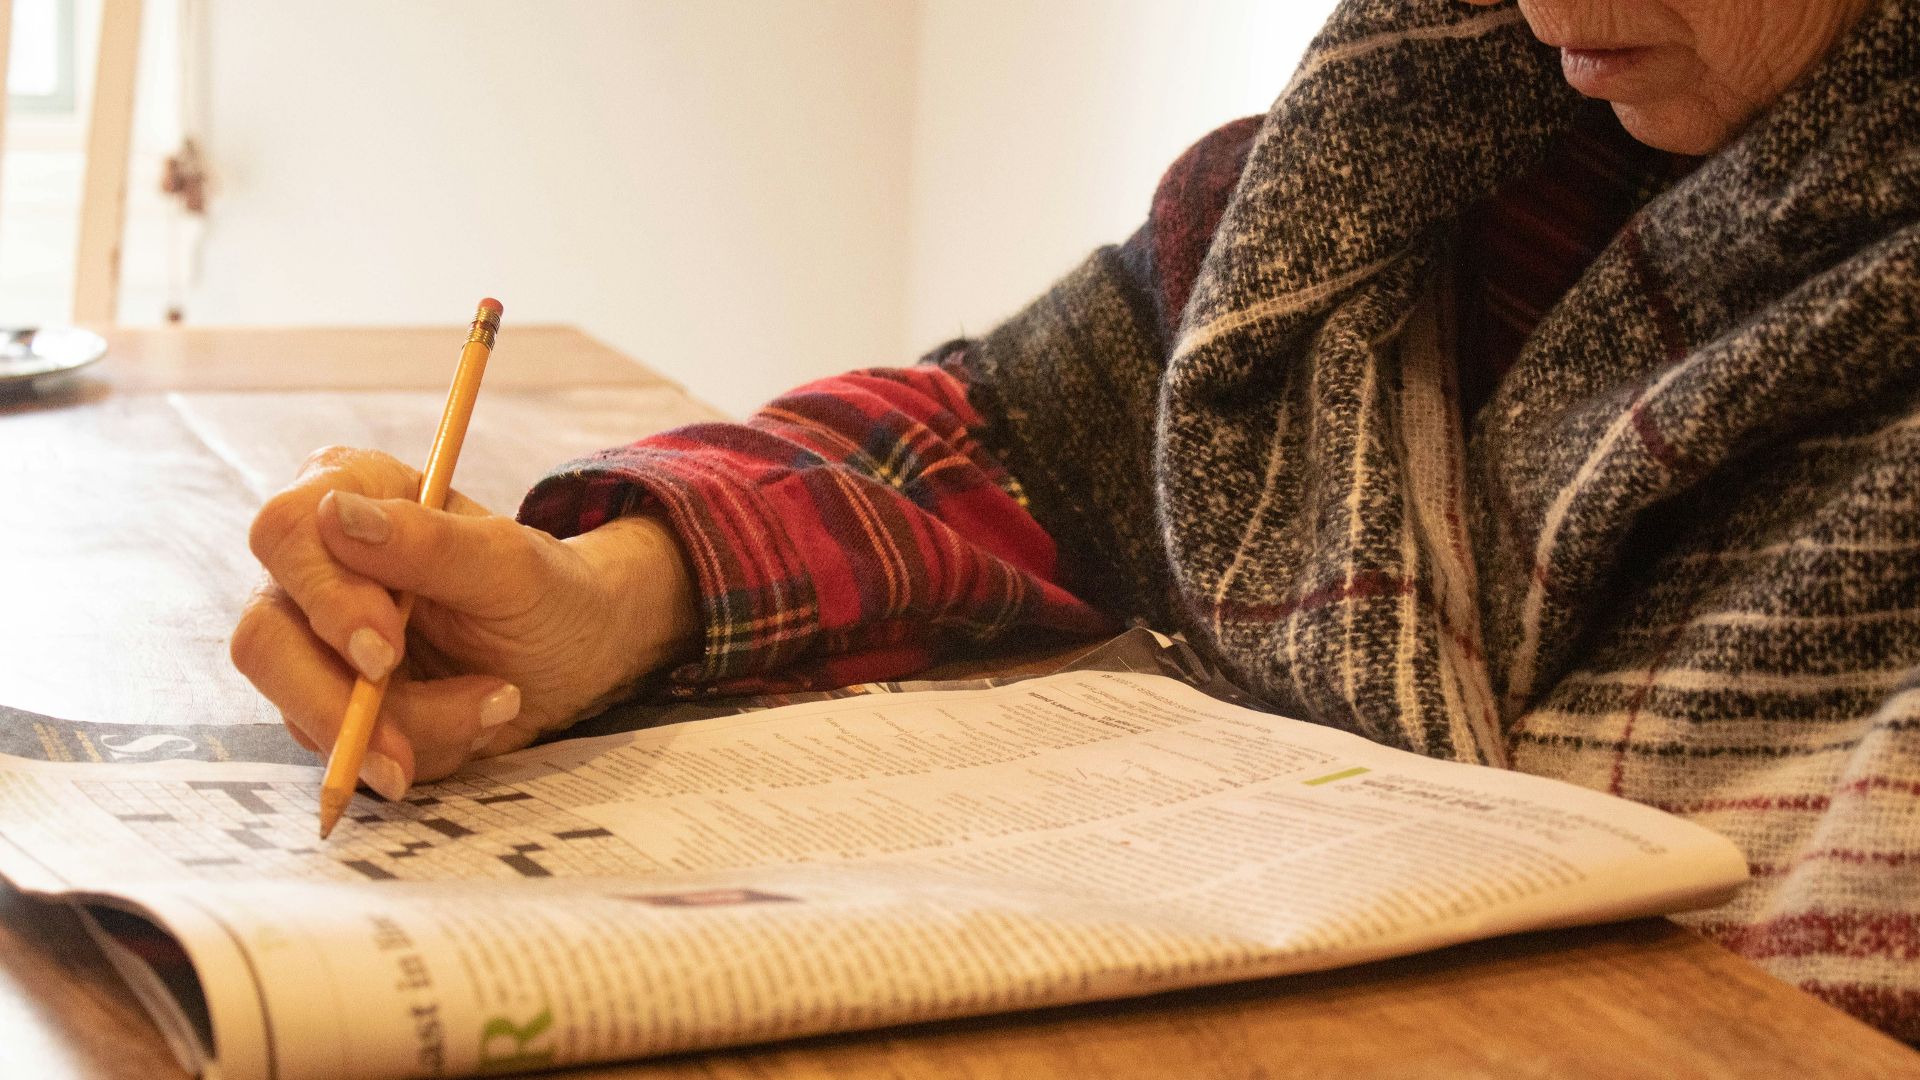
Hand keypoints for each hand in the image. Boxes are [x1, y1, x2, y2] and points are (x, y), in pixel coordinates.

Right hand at [231, 446, 696, 796]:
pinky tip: (477, 724)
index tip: (383, 652)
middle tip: (409, 740)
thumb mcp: (512, 566)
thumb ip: (430, 542)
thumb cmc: (547, 593)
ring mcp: (313, 639)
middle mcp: (315, 565)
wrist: (578, 657)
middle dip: (340, 702)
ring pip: (302, 708)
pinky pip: (342, 747)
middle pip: (264, 639)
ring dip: (408, 729)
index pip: (285, 535)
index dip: (326, 600)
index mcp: (350, 493)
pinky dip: (418, 750)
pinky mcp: (329, 701)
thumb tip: (334, 515)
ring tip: (498, 705)